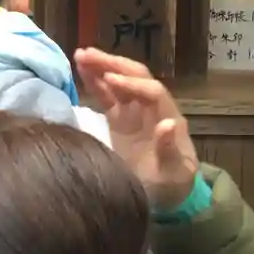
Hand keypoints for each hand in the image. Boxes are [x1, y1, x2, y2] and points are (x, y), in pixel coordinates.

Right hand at [74, 48, 198, 210]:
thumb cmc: (172, 186)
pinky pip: (107, 96)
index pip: (152, 91)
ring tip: (79, 54)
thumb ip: (170, 149)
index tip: (109, 79)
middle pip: (135, 77)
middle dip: (113, 64)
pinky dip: (94, 82)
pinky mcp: (119, 120)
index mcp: (169, 117)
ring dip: (101, 67)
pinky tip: (80, 70)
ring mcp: (134, 112)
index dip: (132, 83)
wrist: (164, 199)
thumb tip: (169, 123)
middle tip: (88, 54)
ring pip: (119, 82)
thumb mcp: (174, 173)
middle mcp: (152, 109)